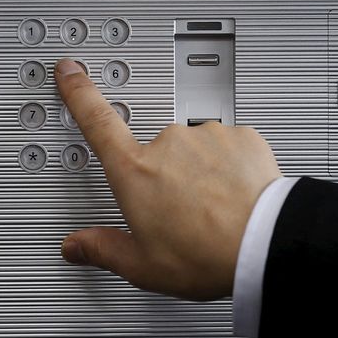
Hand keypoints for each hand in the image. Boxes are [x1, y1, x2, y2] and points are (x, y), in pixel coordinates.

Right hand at [55, 58, 281, 300]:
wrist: (266, 245)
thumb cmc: (205, 254)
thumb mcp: (142, 264)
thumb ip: (103, 248)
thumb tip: (76, 246)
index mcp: (134, 171)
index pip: (95, 120)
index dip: (78, 92)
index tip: (70, 72)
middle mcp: (167, 144)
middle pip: (153, 152)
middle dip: (163, 176)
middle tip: (180, 213)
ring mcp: (204, 136)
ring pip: (191, 151)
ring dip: (197, 172)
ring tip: (212, 209)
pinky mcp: (239, 136)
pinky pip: (225, 148)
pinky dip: (227, 167)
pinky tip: (233, 195)